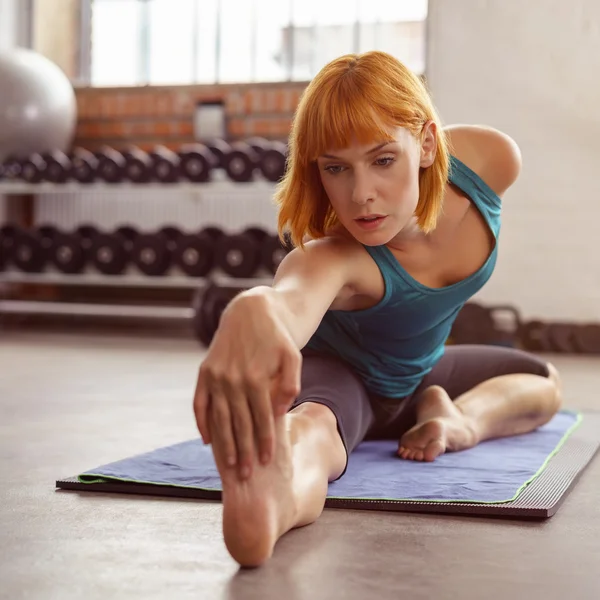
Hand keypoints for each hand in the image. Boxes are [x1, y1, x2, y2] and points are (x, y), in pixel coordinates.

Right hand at [193, 290, 300, 478]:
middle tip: (248, 475)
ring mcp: (215, 376)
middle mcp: (232, 379)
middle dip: (244, 451)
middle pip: (238, 424)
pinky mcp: (205, 371)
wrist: (252, 310)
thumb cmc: (278, 337)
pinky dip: (202, 422)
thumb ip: (289, 384)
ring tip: (229, 465)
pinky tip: (207, 440)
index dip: (265, 441)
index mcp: (255, 377)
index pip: (261, 418)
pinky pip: (200, 402)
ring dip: (223, 444)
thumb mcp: (292, 357)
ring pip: (219, 418)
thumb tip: (280, 411)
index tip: (268, 460)